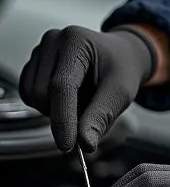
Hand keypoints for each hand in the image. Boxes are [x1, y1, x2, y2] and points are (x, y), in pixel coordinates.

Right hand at [19, 26, 156, 152]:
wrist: (119, 55)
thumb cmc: (122, 67)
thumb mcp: (121, 91)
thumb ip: (103, 116)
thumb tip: (85, 143)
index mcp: (77, 41)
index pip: (62, 86)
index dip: (63, 119)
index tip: (68, 145)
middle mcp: (53, 42)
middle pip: (42, 94)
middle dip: (64, 112)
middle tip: (90, 107)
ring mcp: (40, 52)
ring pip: (33, 97)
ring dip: (55, 109)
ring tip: (81, 97)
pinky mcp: (33, 65)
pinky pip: (29, 96)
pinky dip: (47, 104)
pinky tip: (68, 96)